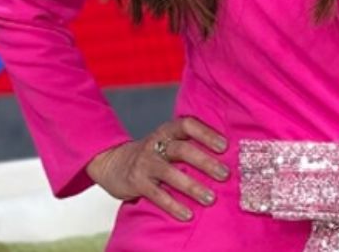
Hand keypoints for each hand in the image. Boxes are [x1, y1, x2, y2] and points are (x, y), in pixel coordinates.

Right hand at [84, 116, 229, 220]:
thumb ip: (187, 144)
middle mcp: (155, 144)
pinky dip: (173, 205)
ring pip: (170, 173)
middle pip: (182, 149)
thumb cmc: (151, 154)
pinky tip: (187, 215)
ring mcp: (145, 163)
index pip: (187, 124)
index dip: (206, 133)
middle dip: (205, 162)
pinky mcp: (136, 182)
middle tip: (225, 174)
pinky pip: (157, 194)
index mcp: (166, 131)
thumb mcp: (165, 142)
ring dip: (192, 187)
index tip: (224, 146)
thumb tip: (226, 156)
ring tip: (210, 199)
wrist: (112, 163)